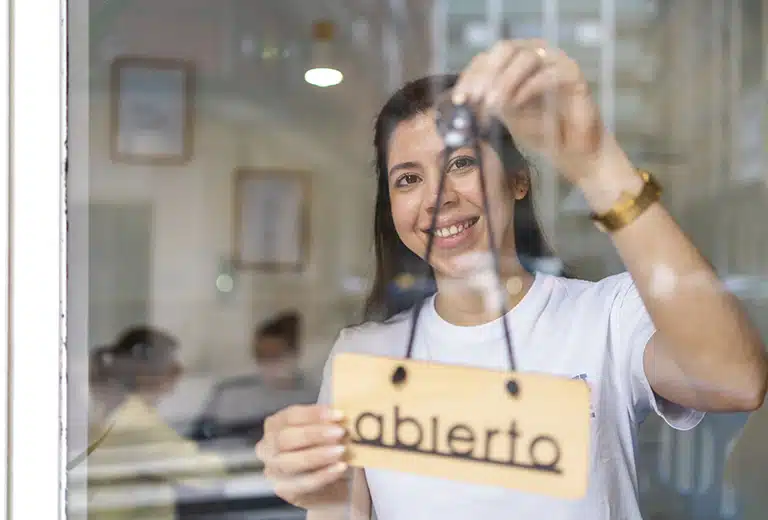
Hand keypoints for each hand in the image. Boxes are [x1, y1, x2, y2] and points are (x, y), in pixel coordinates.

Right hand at [255, 404, 349, 509]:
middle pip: (285, 438)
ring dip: (319, 455)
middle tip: (340, 432)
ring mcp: (274, 471)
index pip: (290, 416)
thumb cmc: (321, 449)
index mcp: (275, 425)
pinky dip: (324, 474)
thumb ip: (328, 423)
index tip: (338, 414)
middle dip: (314, 434)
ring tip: (341, 450)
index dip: (313, 414)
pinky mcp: (285, 490)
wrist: (324, 485)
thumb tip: (344, 416)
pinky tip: (340, 467)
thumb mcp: (322, 432)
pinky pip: (304, 483)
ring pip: (292, 462)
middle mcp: (268, 447)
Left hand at [451, 39, 605, 183]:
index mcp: (517, 60)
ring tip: (492, 106)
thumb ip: (488, 103)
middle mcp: (537, 53)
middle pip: (505, 49)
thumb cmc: (541, 130)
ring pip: (526, 58)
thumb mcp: (506, 116)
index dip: (471, 76)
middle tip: (475, 100)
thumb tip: (461, 102)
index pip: (487, 57)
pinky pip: (548, 75)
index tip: (459, 99)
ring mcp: (557, 61)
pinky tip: (513, 106)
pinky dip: (527, 89)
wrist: (574, 151)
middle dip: (486, 74)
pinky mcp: (574, 75)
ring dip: (504, 81)